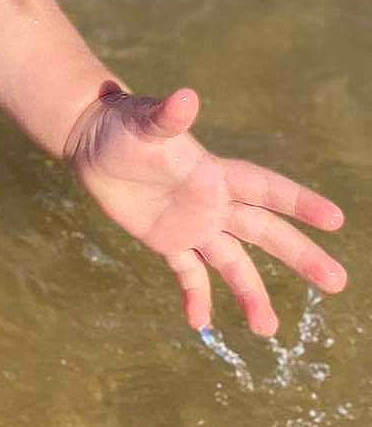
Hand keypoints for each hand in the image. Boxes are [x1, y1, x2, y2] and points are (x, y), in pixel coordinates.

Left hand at [66, 85, 346, 336]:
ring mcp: (192, 224)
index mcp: (214, 174)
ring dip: (251, 293)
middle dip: (300, 256)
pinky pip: (188, 274)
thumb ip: (168, 117)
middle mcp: (212, 202)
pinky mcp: (165, 240)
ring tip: (268, 329)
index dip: (299, 202)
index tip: (336, 220)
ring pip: (232, 263)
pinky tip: (199, 323)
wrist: (90, 140)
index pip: (265, 189)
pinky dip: (196, 297)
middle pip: (264, 233)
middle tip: (337, 283)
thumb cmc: (120, 124)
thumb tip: (187, 96)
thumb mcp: (143, 122)